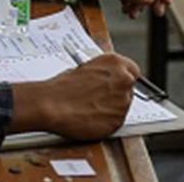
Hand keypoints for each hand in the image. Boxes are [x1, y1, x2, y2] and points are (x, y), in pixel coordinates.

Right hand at [9, 54, 139, 139]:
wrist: (50, 105)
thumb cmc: (61, 87)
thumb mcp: (83, 70)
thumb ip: (101, 74)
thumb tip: (103, 81)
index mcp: (115, 62)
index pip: (133, 70)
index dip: (123, 78)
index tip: (117, 83)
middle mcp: (124, 80)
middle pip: (129, 88)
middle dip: (117, 93)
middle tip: (100, 98)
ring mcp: (123, 101)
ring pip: (122, 106)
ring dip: (111, 108)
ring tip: (90, 108)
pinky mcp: (118, 121)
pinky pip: (116, 121)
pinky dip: (106, 121)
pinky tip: (90, 117)